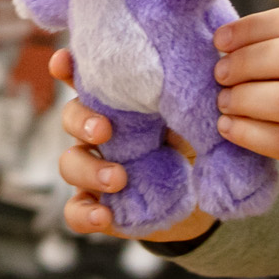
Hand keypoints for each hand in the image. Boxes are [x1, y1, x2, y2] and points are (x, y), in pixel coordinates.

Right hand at [50, 49, 215, 243]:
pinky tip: (103, 217)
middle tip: (104, 130)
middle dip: (82, 122)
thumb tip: (214, 66)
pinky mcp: (97, 206)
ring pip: (70, 163)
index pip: (85, 80)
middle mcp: (98, 133)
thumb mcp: (194, 118)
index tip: (64, 61)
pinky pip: (75, 210)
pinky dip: (84, 214)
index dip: (67, 68)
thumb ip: (192, 96)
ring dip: (89, 169)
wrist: (199, 200)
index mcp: (119, 104)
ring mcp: (94, 170)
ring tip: (118, 179)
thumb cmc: (192, 144)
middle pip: (71, 118)